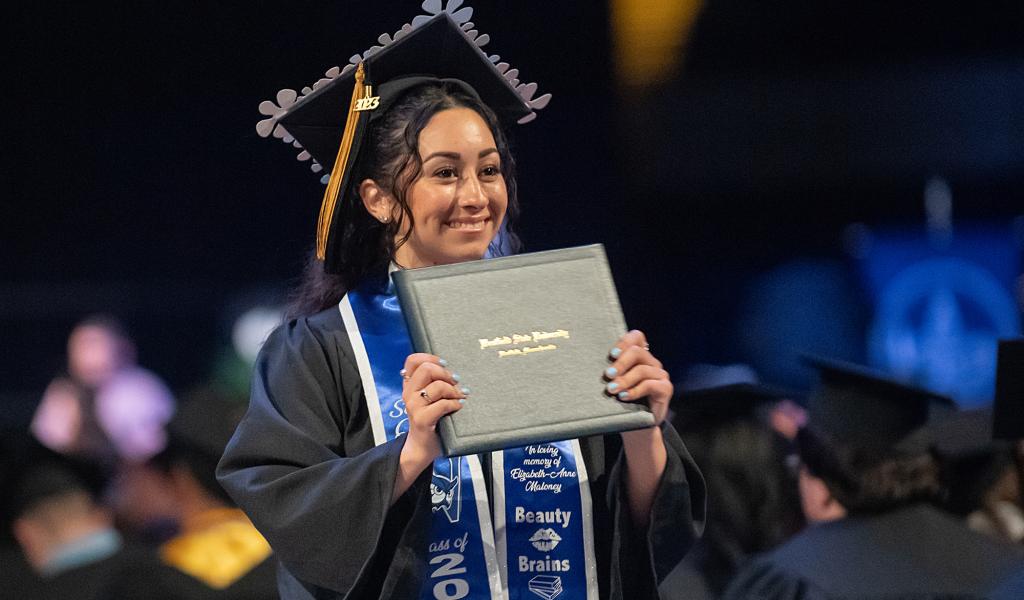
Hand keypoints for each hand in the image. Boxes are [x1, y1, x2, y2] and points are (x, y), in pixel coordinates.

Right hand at [399, 353, 465, 470]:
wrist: (422, 447)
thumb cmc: (431, 420)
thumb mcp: (429, 398)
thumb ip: (434, 382)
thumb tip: (455, 369)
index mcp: (409, 385)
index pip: (413, 360)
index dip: (431, 358)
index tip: (445, 365)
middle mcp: (408, 393)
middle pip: (426, 369)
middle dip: (445, 373)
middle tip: (456, 382)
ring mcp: (413, 406)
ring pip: (437, 386)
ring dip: (453, 391)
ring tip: (459, 397)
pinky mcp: (422, 419)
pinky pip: (442, 404)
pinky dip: (455, 404)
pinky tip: (459, 407)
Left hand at [605, 330, 670, 426]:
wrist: (638, 426)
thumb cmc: (623, 401)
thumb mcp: (615, 383)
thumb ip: (611, 371)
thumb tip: (591, 363)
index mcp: (640, 356)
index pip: (637, 336)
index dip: (624, 342)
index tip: (612, 355)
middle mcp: (652, 363)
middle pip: (637, 352)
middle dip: (620, 363)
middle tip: (608, 375)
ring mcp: (660, 375)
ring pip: (642, 370)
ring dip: (624, 380)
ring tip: (612, 389)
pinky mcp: (665, 388)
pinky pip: (650, 384)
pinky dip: (634, 391)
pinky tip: (624, 397)